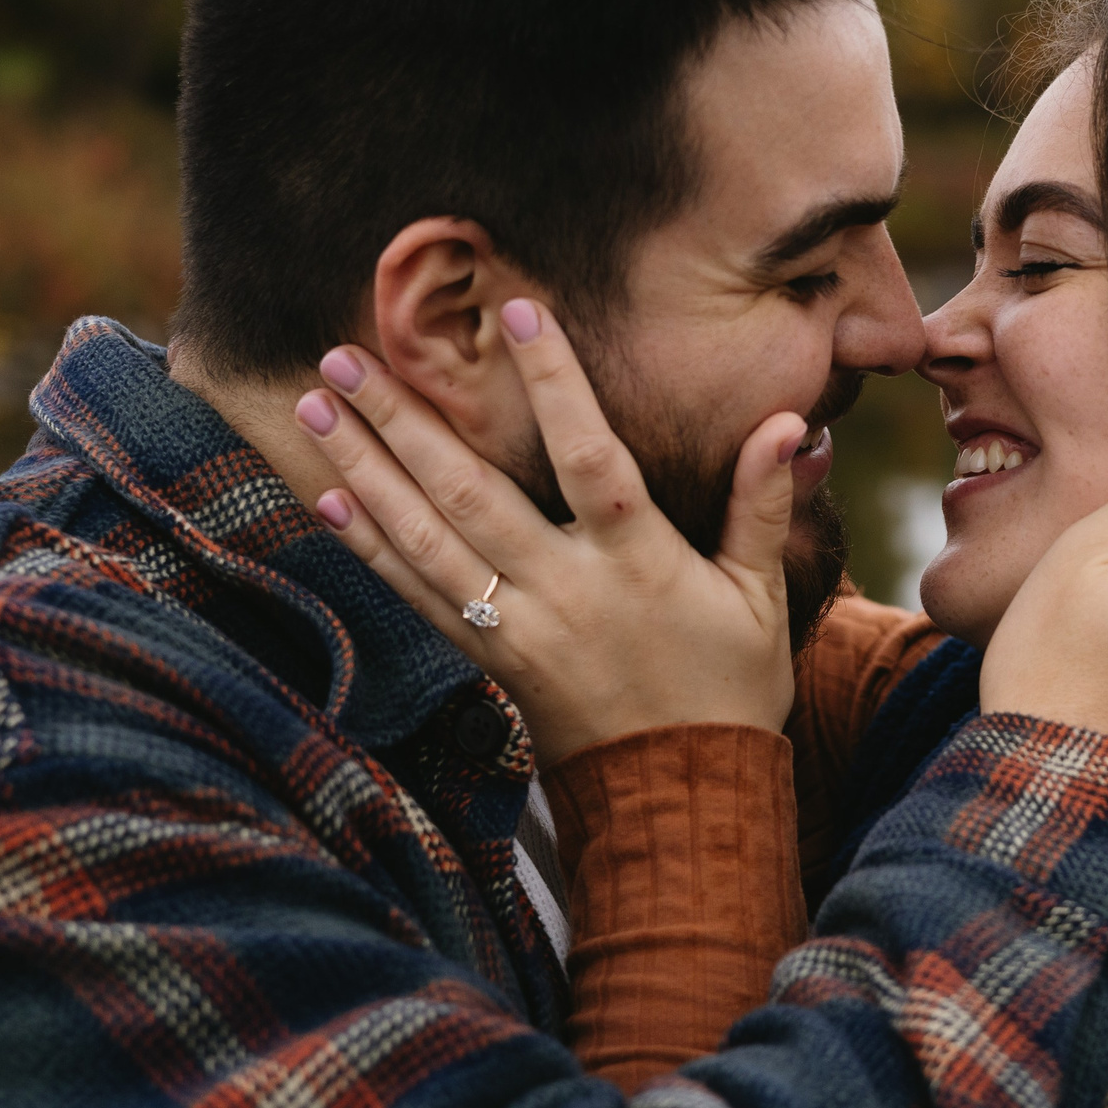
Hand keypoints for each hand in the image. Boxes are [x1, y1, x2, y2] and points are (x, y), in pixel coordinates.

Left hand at [294, 298, 804, 763]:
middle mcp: (566, 589)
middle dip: (404, 420)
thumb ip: (762, 505)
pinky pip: (417, 595)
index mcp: (638, 563)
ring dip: (364, 468)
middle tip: (347, 354)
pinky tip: (327, 497)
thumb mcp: (761, 594)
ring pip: (426, 537)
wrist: (682, 796)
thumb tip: (791, 425)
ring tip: (316, 404)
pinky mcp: (490, 660)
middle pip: (472, 493)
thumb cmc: (730, 687)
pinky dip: (368, 546)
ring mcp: (518, 628)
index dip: (555, 382)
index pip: (592, 455)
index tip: (517, 310)